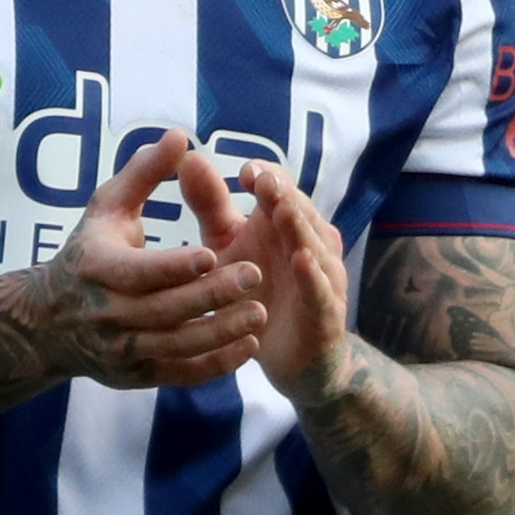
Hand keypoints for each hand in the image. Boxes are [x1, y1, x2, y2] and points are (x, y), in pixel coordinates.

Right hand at [49, 131, 269, 390]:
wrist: (48, 322)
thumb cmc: (88, 251)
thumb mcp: (106, 207)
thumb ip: (144, 173)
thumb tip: (180, 137)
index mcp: (96, 267)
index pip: (139, 271)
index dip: (175, 266)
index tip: (212, 253)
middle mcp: (105, 313)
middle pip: (164, 309)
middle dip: (211, 295)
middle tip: (256, 274)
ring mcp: (119, 350)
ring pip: (175, 345)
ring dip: (220, 332)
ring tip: (260, 312)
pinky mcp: (135, 376)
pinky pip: (180, 374)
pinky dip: (215, 365)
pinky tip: (249, 347)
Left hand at [175, 144, 353, 401]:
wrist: (291, 357)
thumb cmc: (258, 292)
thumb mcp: (228, 245)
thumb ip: (211, 205)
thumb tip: (188, 157)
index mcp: (288, 223)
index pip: (282, 188)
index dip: (267, 178)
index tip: (244, 173)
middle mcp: (312, 243)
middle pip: (300, 211)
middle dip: (283, 194)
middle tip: (263, 180)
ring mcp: (323, 278)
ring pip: (315, 246)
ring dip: (300, 227)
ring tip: (281, 210)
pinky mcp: (326, 314)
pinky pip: (320, 291)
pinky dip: (312, 276)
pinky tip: (300, 261)